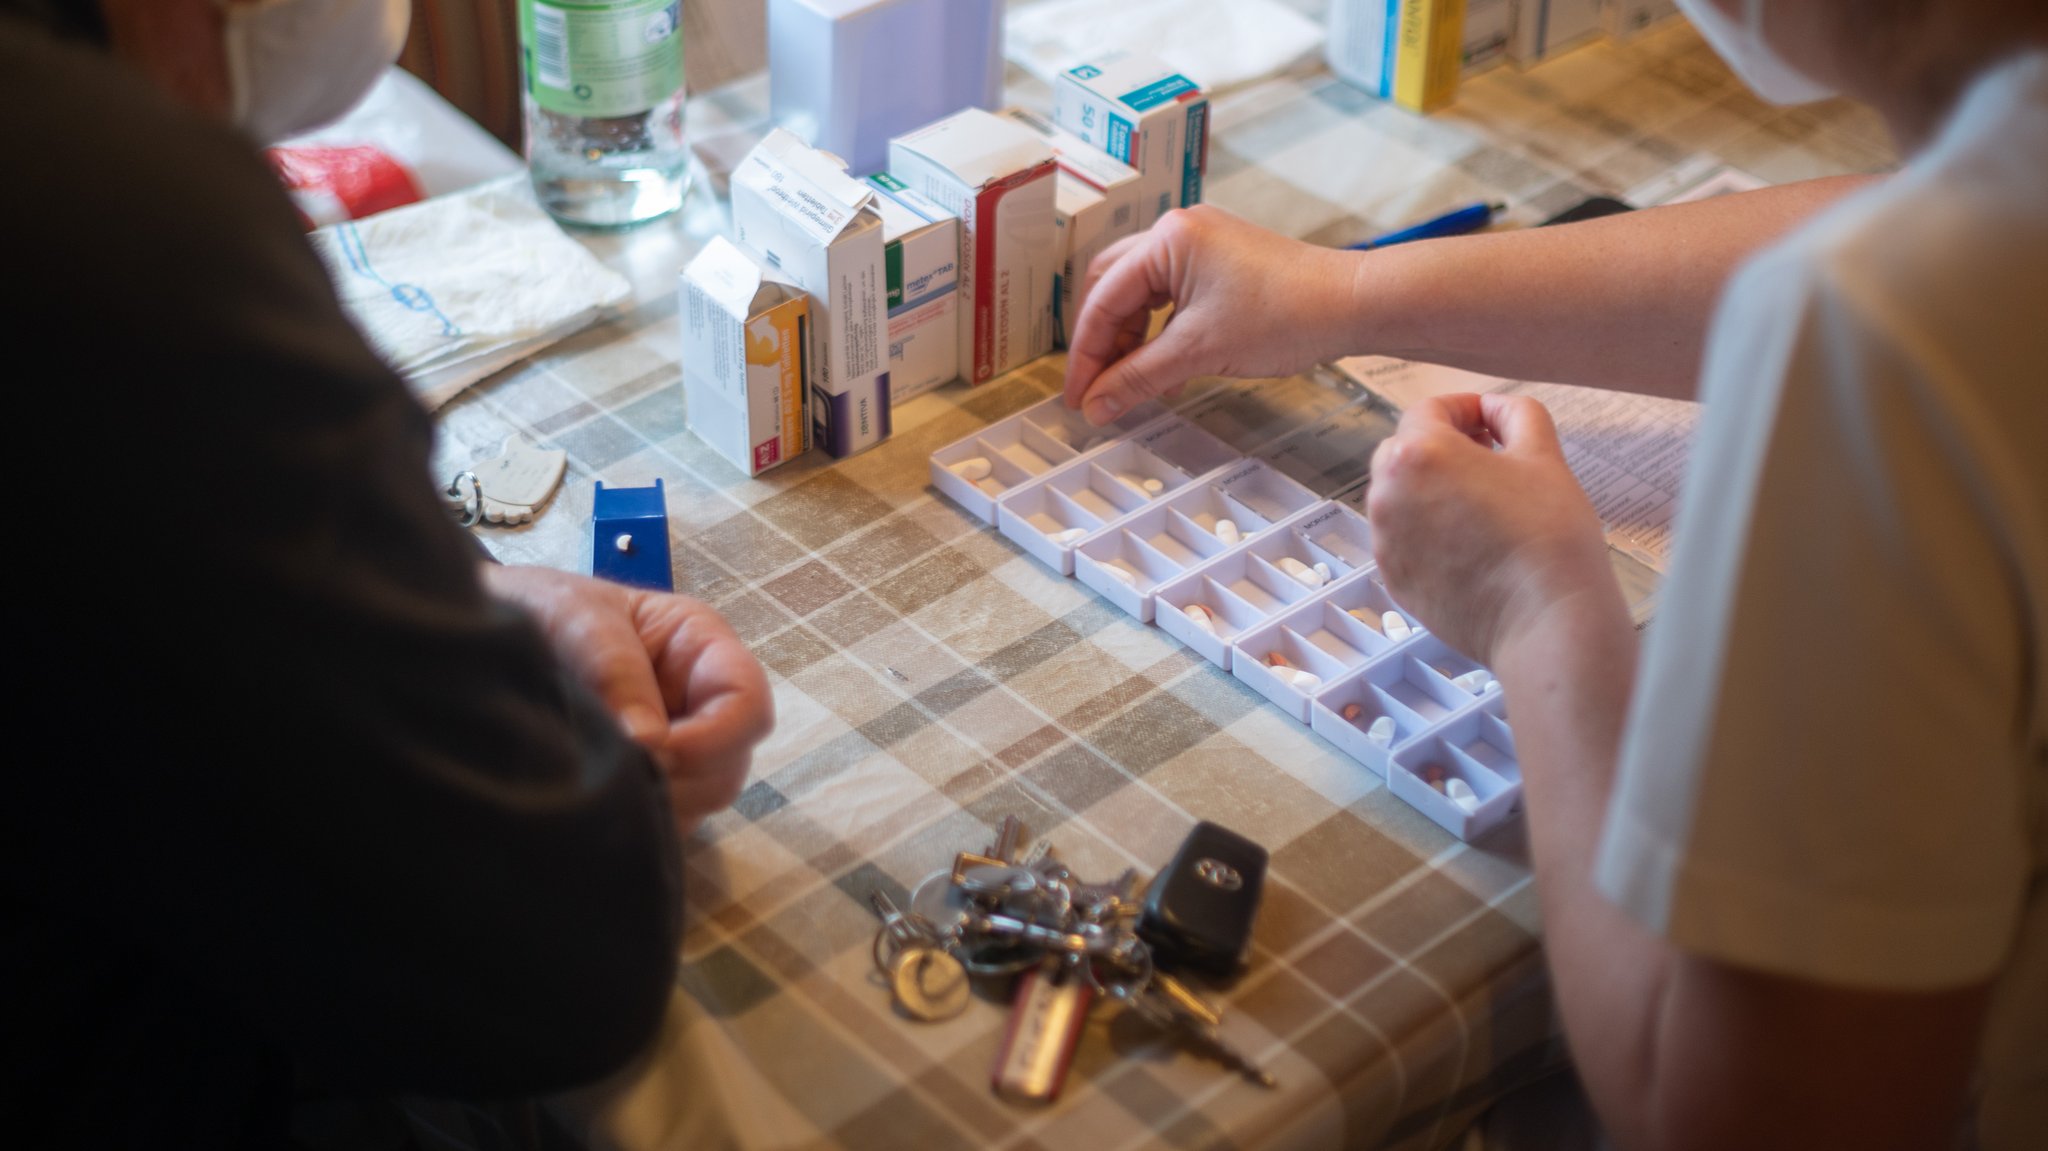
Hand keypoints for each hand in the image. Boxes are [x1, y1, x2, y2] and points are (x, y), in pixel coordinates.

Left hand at [482, 566, 772, 834]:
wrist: (485, 638)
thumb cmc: (540, 607)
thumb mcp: (574, 617)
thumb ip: (614, 669)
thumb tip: (647, 742)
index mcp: (700, 648)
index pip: (747, 703)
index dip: (716, 737)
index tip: (656, 751)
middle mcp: (699, 703)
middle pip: (729, 764)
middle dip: (681, 778)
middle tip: (617, 774)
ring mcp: (675, 748)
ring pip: (700, 801)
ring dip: (655, 803)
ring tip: (596, 782)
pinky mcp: (647, 783)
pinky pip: (663, 820)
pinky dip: (634, 822)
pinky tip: (592, 799)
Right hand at [1063, 206, 1359, 424]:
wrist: (1353, 305)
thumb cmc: (1286, 315)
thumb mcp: (1199, 352)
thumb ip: (1138, 379)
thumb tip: (1096, 406)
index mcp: (1167, 239)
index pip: (1103, 301)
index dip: (1086, 356)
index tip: (1079, 398)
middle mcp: (1179, 230)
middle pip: (1114, 289)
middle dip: (1103, 342)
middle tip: (1097, 388)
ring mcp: (1203, 243)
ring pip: (1142, 294)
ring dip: (1132, 339)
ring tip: (1130, 383)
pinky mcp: (1223, 261)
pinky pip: (1172, 296)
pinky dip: (1161, 332)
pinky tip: (1164, 367)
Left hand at [1365, 394, 1617, 665]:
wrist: (1544, 620)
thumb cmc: (1548, 536)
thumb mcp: (1543, 456)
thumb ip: (1516, 414)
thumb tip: (1495, 407)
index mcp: (1418, 455)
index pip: (1429, 410)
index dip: (1465, 409)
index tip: (1491, 423)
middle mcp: (1387, 495)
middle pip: (1405, 451)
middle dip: (1443, 447)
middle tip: (1490, 460)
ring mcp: (1385, 541)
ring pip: (1401, 497)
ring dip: (1433, 489)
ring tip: (1484, 505)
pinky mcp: (1393, 579)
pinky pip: (1403, 539)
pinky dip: (1428, 531)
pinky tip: (1471, 544)